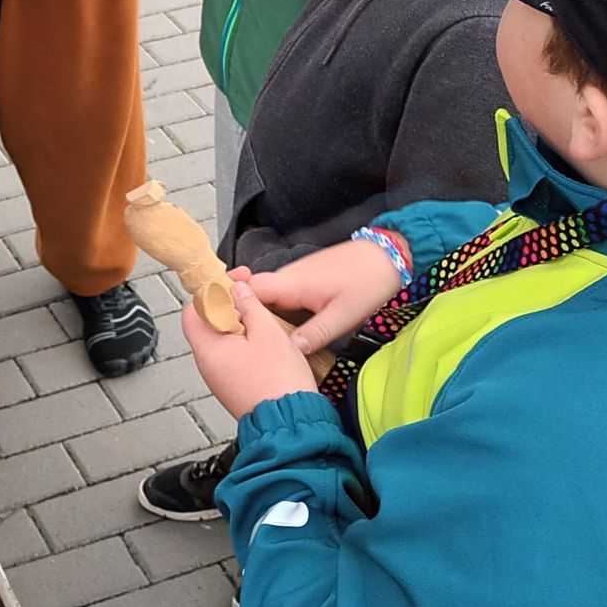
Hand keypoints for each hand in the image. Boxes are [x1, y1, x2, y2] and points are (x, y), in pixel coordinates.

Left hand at [185, 281, 317, 420]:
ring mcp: (221, 379)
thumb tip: (238, 290)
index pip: (193, 310)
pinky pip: (234, 358)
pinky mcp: (235, 387)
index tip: (231, 282)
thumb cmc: (279, 383)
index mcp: (208, 350)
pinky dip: (247, 345)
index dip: (210, 291)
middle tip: (251, 297)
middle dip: (229, 307)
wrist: (292, 422)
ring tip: (263, 321)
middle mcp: (208, 366)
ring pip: (223, 341)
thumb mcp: (267, 332)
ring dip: (241, 326)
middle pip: (209, 324)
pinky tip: (267, 343)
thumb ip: (250, 306)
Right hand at [242, 239, 405, 356]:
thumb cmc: (368, 283)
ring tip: (248, 338)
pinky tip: (276, 328)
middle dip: (239, 311)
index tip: (217, 323)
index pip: (248, 289)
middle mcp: (288, 276)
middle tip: (230, 339)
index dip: (229, 302)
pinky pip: (279, 294)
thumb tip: (289, 351)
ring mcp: (296, 275)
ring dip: (256, 311)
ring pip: (266, 294)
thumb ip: (314, 334)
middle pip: (252, 292)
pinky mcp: (305, 278)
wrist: (389, 255)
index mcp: (292, 284)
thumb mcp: (344, 315)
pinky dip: (272, 308)